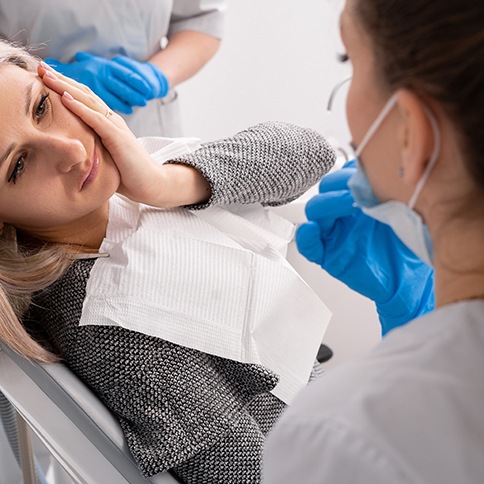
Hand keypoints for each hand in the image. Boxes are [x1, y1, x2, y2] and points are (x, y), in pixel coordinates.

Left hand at [38, 63, 208, 206]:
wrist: (150, 183)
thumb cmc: (127, 174)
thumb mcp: (103, 156)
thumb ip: (89, 146)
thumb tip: (67, 148)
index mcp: (106, 123)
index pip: (83, 99)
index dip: (64, 86)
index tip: (43, 76)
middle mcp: (111, 120)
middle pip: (83, 94)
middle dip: (61, 79)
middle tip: (40, 67)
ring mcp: (115, 127)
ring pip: (88, 101)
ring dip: (66, 87)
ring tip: (47, 76)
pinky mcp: (118, 138)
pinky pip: (96, 120)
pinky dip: (80, 108)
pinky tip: (65, 98)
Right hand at [296, 161, 433, 334]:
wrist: (410, 279)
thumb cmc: (408, 246)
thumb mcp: (405, 211)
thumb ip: (390, 190)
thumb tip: (382, 170)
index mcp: (359, 199)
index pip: (344, 176)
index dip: (350, 171)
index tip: (367, 172)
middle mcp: (344, 213)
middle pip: (325, 189)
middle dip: (338, 184)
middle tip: (358, 189)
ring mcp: (334, 233)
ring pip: (315, 212)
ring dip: (327, 204)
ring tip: (348, 204)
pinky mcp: (328, 255)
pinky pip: (308, 246)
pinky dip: (306, 237)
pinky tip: (311, 230)